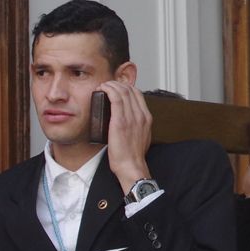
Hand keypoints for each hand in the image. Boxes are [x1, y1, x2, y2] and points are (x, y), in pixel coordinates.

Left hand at [100, 80, 153, 195]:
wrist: (131, 167)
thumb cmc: (133, 156)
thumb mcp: (141, 137)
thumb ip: (137, 126)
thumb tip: (128, 121)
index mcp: (147, 118)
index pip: (138, 94)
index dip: (126, 87)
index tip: (117, 88)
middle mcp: (141, 115)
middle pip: (131, 90)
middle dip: (118, 83)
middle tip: (107, 84)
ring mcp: (132, 117)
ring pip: (123, 91)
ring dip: (112, 84)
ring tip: (103, 85)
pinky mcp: (120, 121)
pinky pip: (116, 99)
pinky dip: (109, 90)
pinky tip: (102, 88)